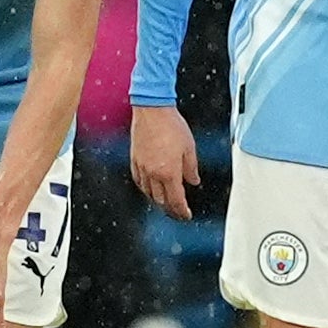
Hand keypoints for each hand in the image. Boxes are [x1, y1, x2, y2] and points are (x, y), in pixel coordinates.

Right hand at [130, 104, 200, 218]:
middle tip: (178, 212)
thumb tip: (193, 181)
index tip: (186, 215)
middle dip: (170, 209)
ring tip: (166, 203)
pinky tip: (151, 188)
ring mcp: (142, 168)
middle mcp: (154, 174)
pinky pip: (139, 182)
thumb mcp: (189, 148)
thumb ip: (191, 168)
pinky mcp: (134, 160)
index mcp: (169, 173)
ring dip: (158, 201)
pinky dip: (146, 189)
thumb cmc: (171, 126)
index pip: (176, 200)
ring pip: (149, 193)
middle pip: (161, 200)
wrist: (152, 111)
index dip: (181, 211)